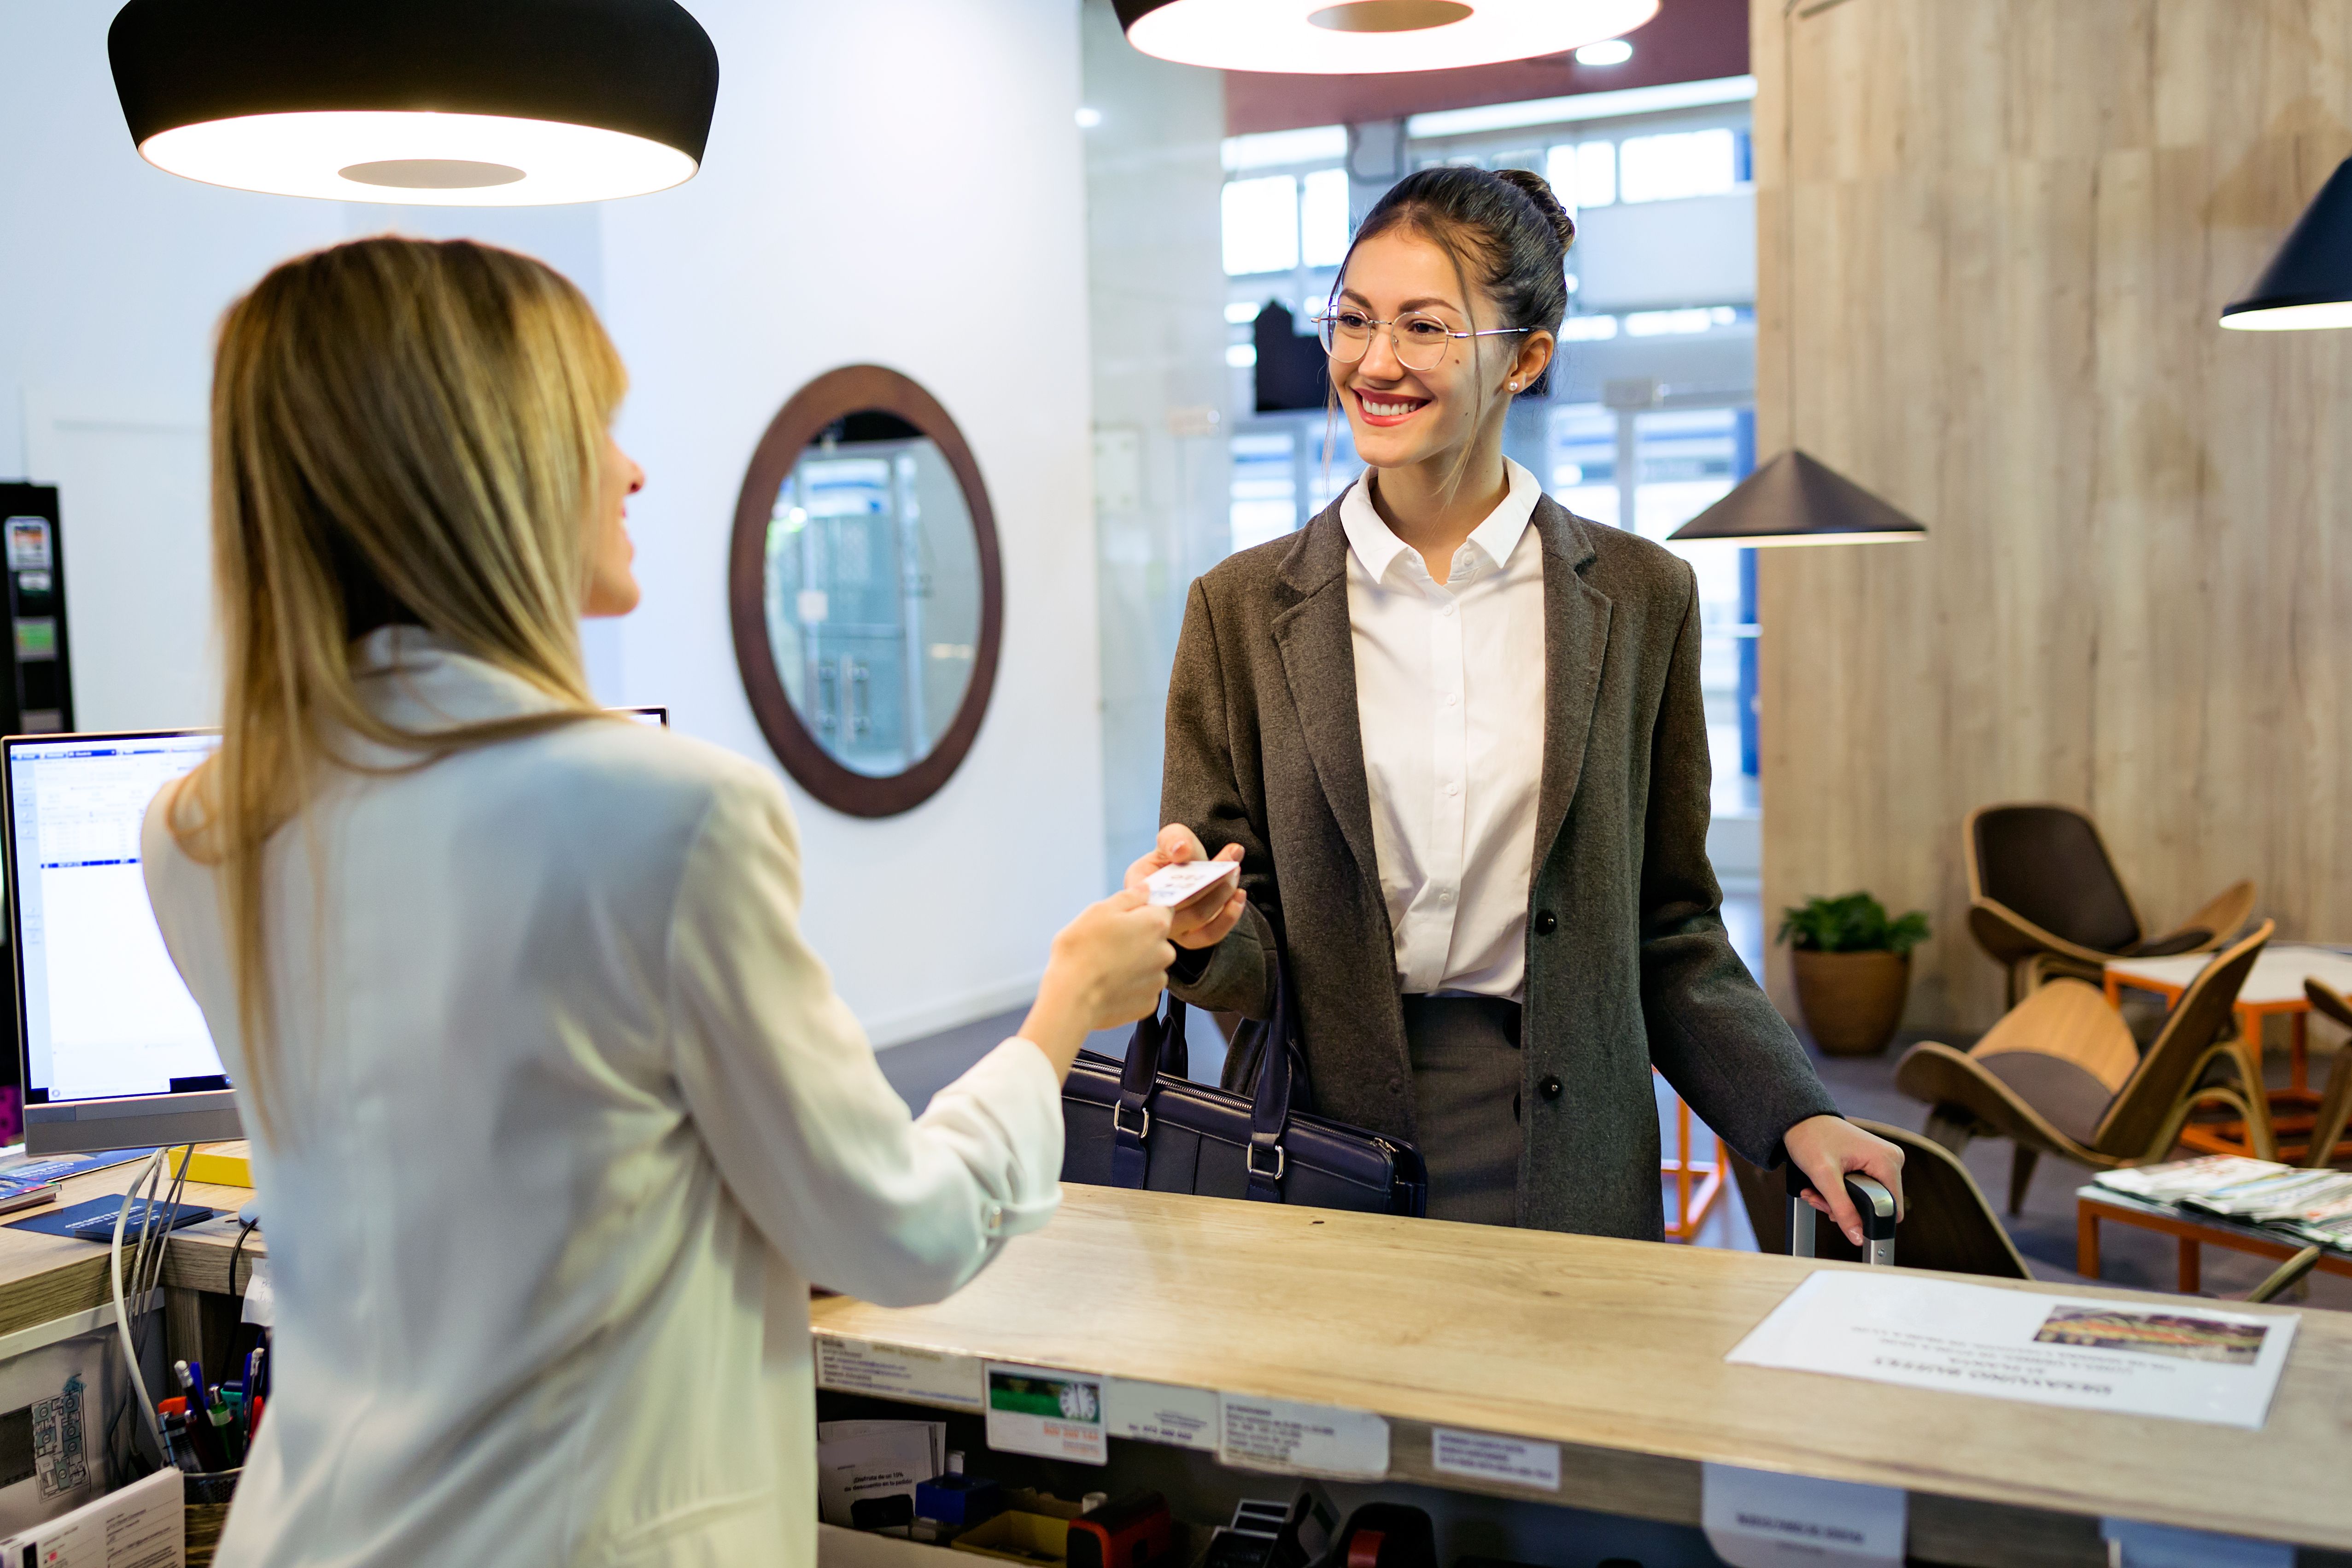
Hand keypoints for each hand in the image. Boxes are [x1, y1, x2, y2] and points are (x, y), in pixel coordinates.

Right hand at [1019, 891, 1174, 1078]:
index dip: (1142, 911)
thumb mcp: (1099, 911)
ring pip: (1149, 965)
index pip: (1162, 908)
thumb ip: (1129, 897)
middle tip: (1108, 944)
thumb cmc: (1081, 951)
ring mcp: (1158, 980)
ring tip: (1105, 967)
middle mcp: (1165, 952)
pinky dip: (1129, 986)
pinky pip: (1142, 988)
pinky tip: (1109, 985)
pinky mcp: (1149, 1003)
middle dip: (1137, 938)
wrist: (1072, 999)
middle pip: (1156, 938)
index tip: (1124, 918)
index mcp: (1155, 923)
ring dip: (1134, 963)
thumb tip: (1145, 889)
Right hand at [1123, 824, 1247, 950]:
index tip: (1197, 859)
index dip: (1176, 881)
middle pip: (1180, 907)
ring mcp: (1173, 928)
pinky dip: (1229, 917)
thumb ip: (1173, 839)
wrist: (1189, 865)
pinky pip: (1210, 935)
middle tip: (1230, 865)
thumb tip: (1181, 850)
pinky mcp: (1193, 936)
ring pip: (1198, 920)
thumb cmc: (1176, 852)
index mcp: (1138, 888)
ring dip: (1222, 896)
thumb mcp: (1171, 837)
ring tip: (1235, 872)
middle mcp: (1152, 914)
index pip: (1154, 893)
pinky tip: (1239, 897)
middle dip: (1209, 884)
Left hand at [1783, 1115, 1905, 1246]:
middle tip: (1821, 1200)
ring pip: (1866, 1200)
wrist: (1800, 1120)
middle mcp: (1890, 1160)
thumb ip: (1842, 1208)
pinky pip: (1861, 1189)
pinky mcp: (1870, 1163)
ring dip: (1838, 1202)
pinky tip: (1821, 1188)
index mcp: (1887, 1161)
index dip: (1867, 1220)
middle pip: (1876, 1205)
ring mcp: (1880, 1161)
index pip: (1892, 1208)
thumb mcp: (1824, 1176)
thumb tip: (1857, 1236)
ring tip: (1816, 1192)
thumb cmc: (1811, 1137)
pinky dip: (1840, 1193)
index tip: (1840, 1216)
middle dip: (1845, 1209)